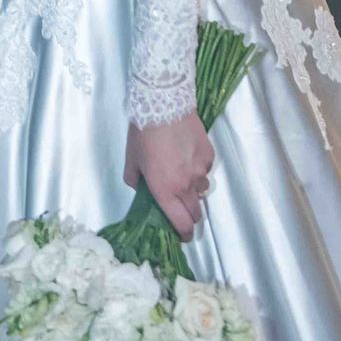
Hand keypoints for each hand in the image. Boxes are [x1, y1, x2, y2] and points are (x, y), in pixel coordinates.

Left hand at [124, 114, 213, 241]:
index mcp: (165, 190)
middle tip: (181, 208)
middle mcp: (186, 185)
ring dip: (193, 189)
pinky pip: (205, 169)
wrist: (164, 105)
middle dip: (189, 216)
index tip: (183, 235)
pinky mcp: (209, 155)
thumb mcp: (131, 159)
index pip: (181, 224)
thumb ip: (134, 179)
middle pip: (196, 213)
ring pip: (201, 189)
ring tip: (182, 173)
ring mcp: (200, 170)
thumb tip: (139, 187)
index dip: (184, 234)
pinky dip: (198, 167)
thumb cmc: (143, 133)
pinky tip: (187, 154)